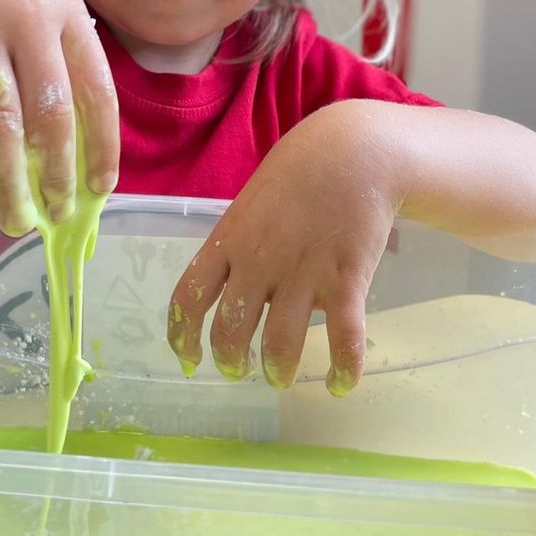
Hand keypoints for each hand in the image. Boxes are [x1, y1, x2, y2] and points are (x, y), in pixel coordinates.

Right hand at [0, 0, 118, 235]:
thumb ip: (63, 43)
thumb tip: (76, 124)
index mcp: (67, 10)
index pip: (97, 92)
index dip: (103, 147)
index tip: (102, 189)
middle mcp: (28, 23)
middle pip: (50, 118)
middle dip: (57, 177)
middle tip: (55, 218)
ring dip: (7, 181)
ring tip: (13, 221)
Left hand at [167, 102, 396, 395]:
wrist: (353, 152)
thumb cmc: (298, 173)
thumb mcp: (250, 203)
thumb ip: (237, 244)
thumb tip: (227, 284)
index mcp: (228, 241)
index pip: (188, 297)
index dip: (182, 336)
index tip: (188, 359)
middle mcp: (258, 262)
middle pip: (230, 330)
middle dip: (230, 361)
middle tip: (239, 370)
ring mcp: (302, 273)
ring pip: (280, 343)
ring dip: (278, 370)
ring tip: (279, 377)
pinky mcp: (345, 281)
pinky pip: (342, 340)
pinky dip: (343, 371)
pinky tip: (341, 384)